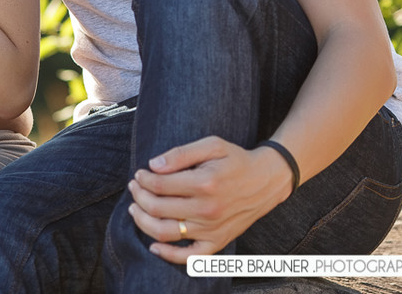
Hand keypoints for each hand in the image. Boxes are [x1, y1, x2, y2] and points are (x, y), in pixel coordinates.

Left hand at [127, 136, 294, 263]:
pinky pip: (190, 257)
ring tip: (135, 209)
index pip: (159, 185)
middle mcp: (207, 209)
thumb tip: (153, 165)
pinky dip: (169, 255)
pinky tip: (154, 246)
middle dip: (138, 196)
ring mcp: (212, 228)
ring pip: (165, 232)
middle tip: (134, 187)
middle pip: (157, 208)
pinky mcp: (218, 241)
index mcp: (205, 183)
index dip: (143, 179)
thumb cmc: (236, 160)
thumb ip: (180, 153)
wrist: (266, 181)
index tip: (139, 174)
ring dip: (143, 221)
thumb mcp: (211, 145)